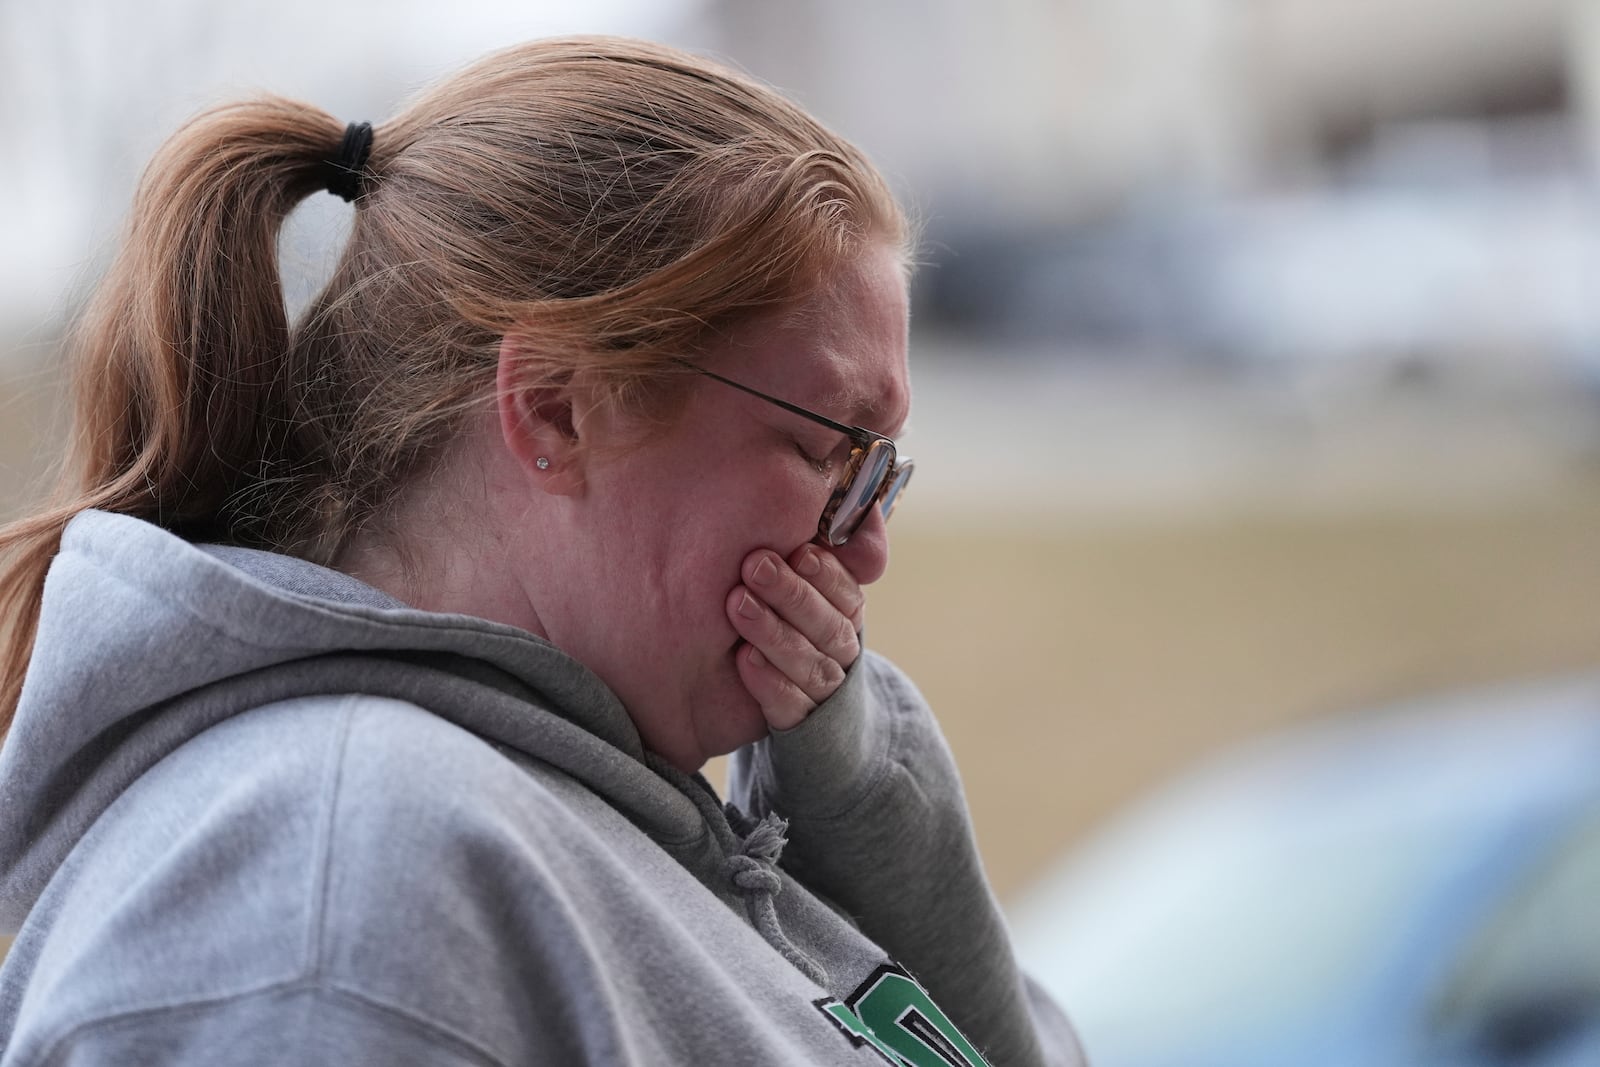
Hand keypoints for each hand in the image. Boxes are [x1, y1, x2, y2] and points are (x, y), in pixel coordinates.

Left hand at [726, 544, 864, 730]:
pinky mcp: (798, 721)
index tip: (799, 551)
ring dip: (775, 632)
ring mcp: (822, 689)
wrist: (782, 702)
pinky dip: (770, 683)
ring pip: (812, 663)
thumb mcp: (792, 578)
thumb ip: (811, 539)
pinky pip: (792, 706)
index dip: (827, 572)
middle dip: (792, 594)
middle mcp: (840, 648)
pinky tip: (743, 659)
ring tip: (737, 605)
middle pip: (829, 625)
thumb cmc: (778, 619)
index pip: (847, 591)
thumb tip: (831, 482)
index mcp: (844, 611)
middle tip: (753, 566)